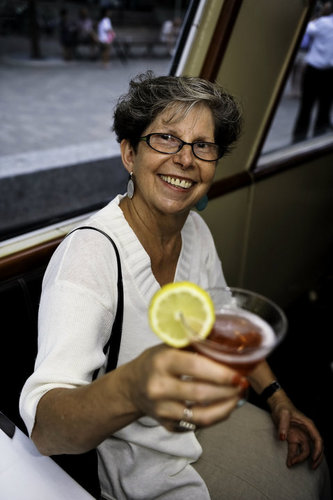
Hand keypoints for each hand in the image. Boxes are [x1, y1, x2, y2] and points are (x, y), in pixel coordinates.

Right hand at [126, 344, 245, 431]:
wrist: (132, 387)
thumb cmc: (156, 362)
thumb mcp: (169, 345)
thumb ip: (194, 342)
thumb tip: (225, 337)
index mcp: (162, 361)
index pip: (195, 367)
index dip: (220, 372)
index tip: (238, 373)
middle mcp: (159, 387)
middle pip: (201, 393)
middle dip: (228, 390)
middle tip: (243, 385)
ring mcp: (162, 409)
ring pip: (201, 416)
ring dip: (226, 407)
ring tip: (238, 397)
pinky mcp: (167, 425)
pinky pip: (197, 426)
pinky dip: (215, 417)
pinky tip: (224, 406)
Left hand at [268, 392, 323, 468]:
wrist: (276, 405)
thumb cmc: (282, 407)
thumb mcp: (283, 414)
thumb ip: (283, 425)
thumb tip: (282, 438)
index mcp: (308, 425)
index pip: (318, 439)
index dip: (318, 450)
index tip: (314, 458)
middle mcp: (306, 432)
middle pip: (315, 448)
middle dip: (315, 458)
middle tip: (311, 467)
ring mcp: (300, 436)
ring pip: (305, 451)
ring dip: (300, 459)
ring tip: (291, 463)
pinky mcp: (293, 439)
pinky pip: (295, 451)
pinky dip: (293, 457)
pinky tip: (289, 462)